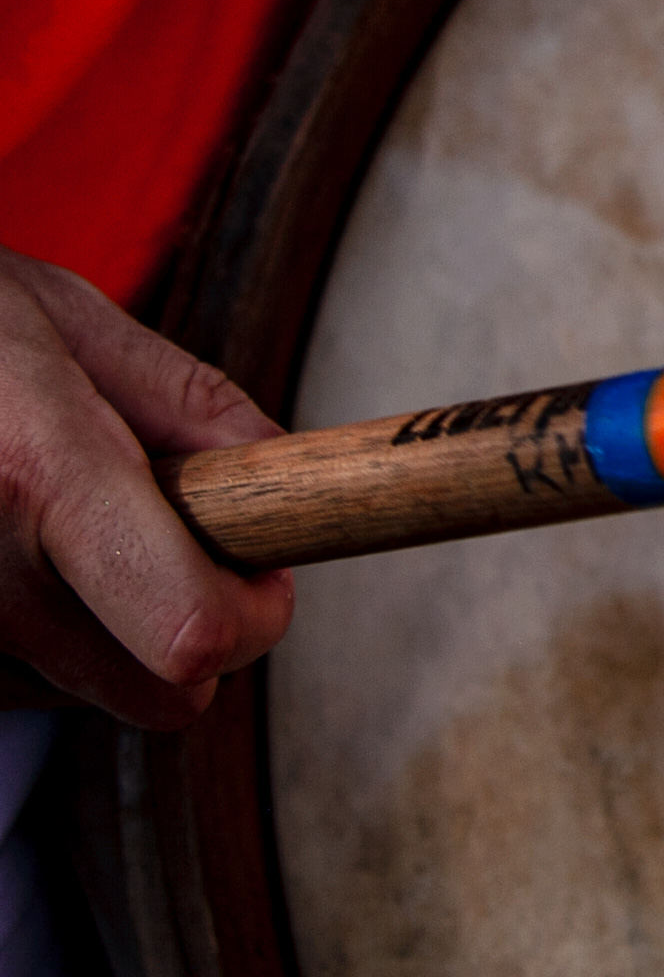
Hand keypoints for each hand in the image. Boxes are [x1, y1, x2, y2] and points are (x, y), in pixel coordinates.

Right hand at [0, 247, 292, 727]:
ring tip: (57, 525)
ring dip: (107, 629)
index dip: (253, 617)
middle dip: (197, 627)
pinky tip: (2, 553)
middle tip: (180, 541)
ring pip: (86, 692)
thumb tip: (284, 474)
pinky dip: (32, 637)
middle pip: (158, 694)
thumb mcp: (67, 320)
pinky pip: (11, 686)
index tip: (262, 570)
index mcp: (42, 475)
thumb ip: (189, 406)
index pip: (186, 631)